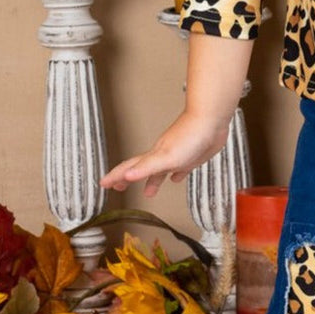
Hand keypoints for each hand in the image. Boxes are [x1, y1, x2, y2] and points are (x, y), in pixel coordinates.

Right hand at [100, 112, 228, 198]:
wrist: (211, 120)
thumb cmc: (189, 137)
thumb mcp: (166, 157)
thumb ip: (146, 168)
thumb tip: (126, 176)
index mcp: (154, 156)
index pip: (129, 168)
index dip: (115, 176)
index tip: (103, 184)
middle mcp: (162, 156)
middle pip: (141, 169)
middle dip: (128, 179)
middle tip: (117, 189)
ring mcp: (177, 155)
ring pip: (160, 171)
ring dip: (153, 181)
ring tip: (148, 192)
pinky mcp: (192, 156)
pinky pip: (181, 168)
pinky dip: (176, 175)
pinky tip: (176, 178)